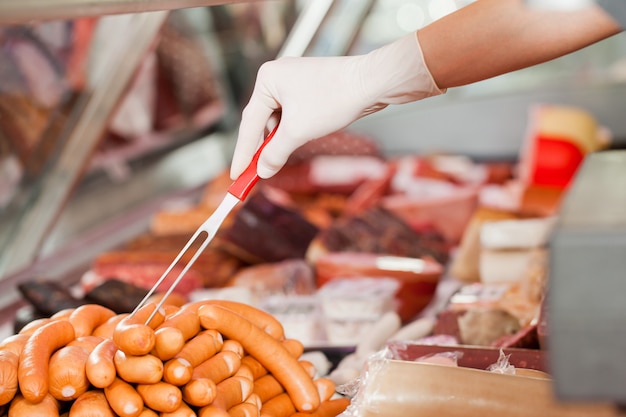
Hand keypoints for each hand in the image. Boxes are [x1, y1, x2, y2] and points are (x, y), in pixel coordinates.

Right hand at [230, 32, 444, 179]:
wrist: (372, 83)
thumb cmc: (334, 99)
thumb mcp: (298, 131)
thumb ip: (275, 153)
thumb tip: (264, 171)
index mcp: (268, 79)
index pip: (249, 122)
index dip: (242, 153)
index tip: (237, 174)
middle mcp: (278, 77)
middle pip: (262, 121)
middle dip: (263, 148)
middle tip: (255, 176)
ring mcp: (295, 82)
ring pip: (280, 120)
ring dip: (281, 140)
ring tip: (281, 159)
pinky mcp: (310, 89)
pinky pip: (294, 115)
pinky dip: (293, 132)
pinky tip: (298, 143)